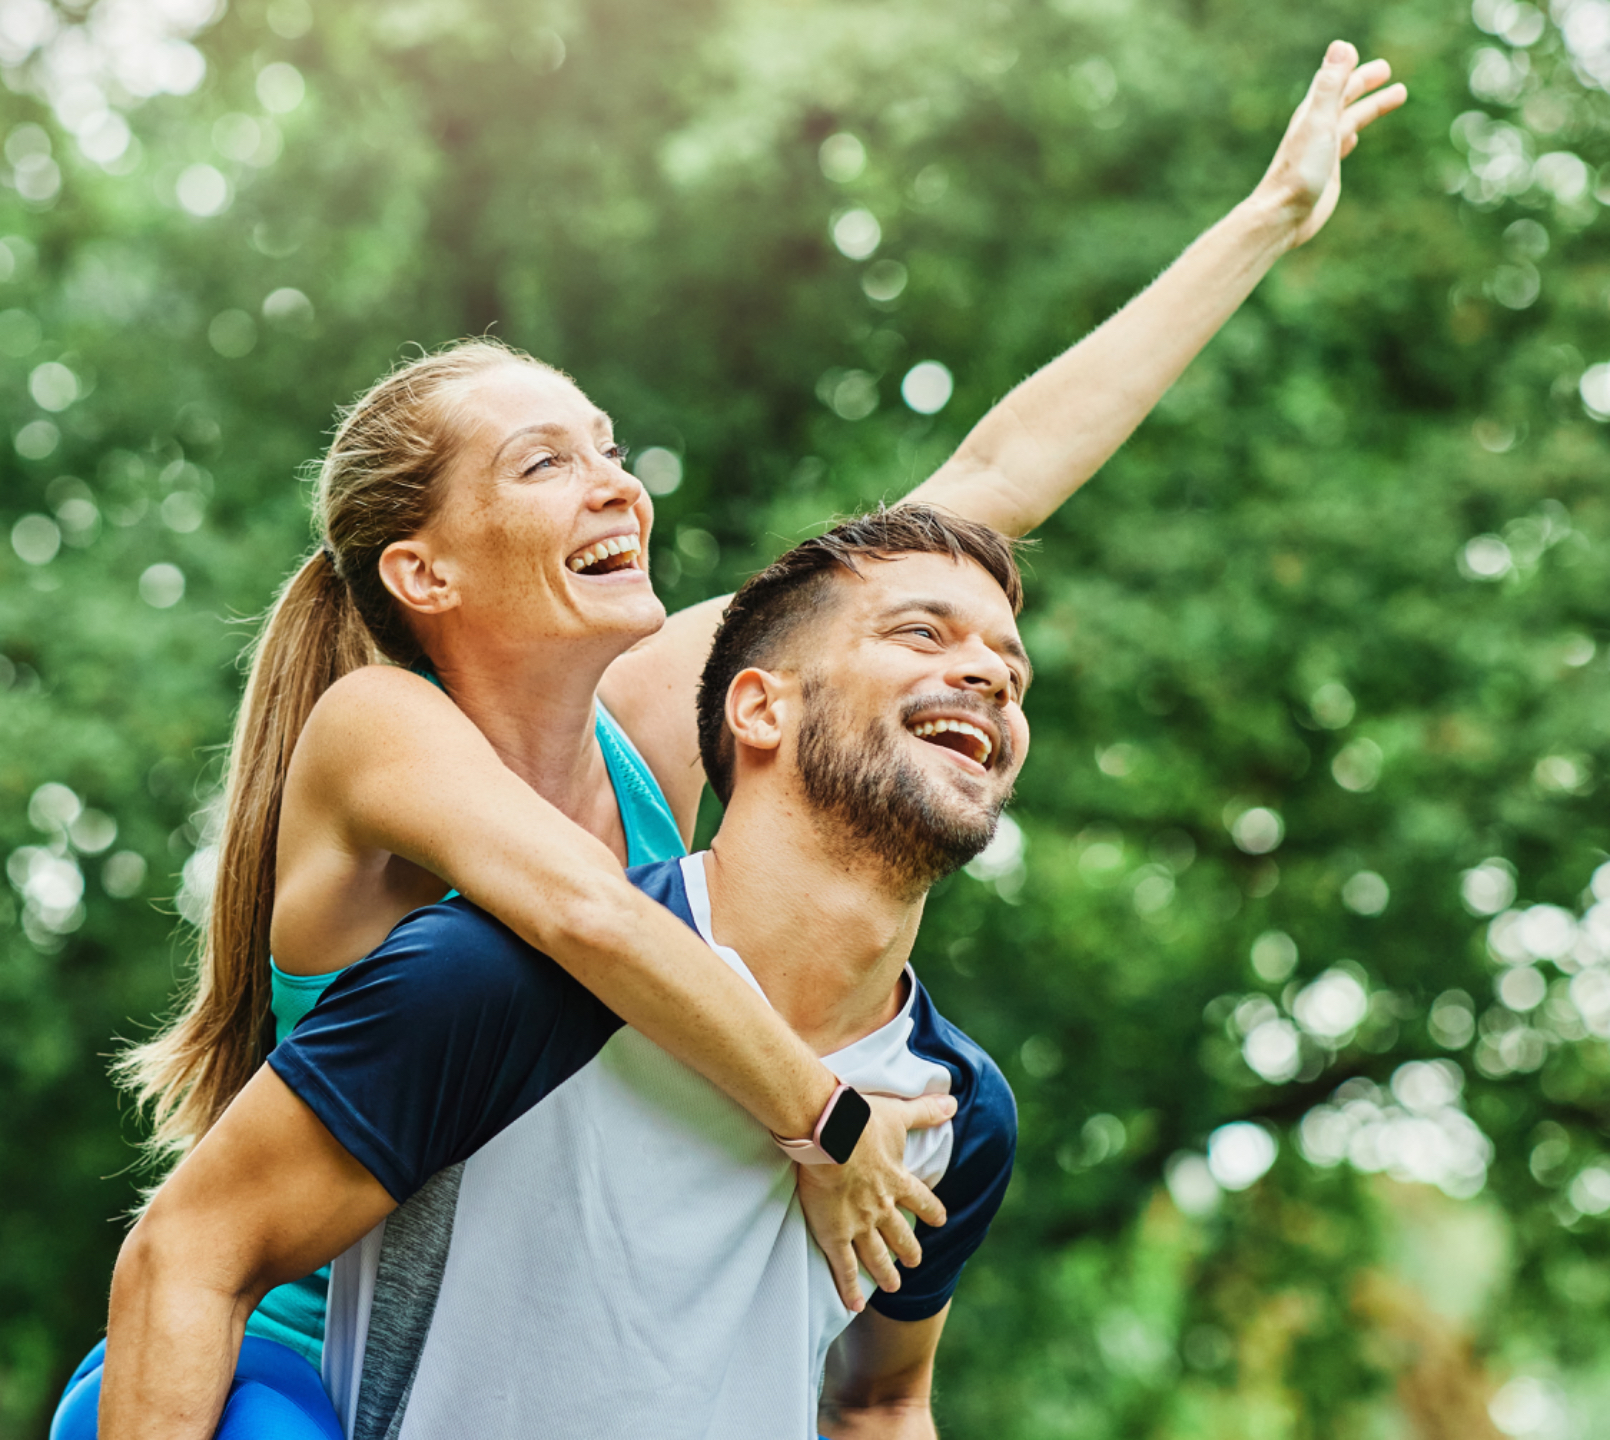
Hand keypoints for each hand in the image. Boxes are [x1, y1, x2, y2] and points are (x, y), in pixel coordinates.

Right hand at [796, 1092, 956, 1312]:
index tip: (939, 1220)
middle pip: (900, 1235)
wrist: (828, 1135)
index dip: (931, 1211)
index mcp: (898, 1180)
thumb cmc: (860, 1120)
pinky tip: (856, 1306)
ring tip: (893, 1285)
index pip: (922, 1200)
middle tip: (914, 1261)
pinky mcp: (835, 1235)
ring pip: (877, 1256)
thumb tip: (954, 1100)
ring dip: (887, 1272)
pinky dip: (851, 1289)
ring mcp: (859, 1225)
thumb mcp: (898, 1113)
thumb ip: (926, 1110)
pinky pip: (845, 1268)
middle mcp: (883, 1208)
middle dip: (909, 1250)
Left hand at [1254, 40, 1407, 249]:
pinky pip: (1341, 146)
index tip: (1361, 55)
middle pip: (1345, 98)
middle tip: (1388, 70)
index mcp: (1314, 113)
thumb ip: (1330, 86)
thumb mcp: (1319, 122)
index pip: (1335, 81)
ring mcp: (1321, 150)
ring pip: (1349, 120)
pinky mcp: (1326, 171)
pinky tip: (1353, 138)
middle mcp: (1316, 129)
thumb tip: (1342, 46)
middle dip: (1365, 83)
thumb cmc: (1300, 171)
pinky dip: (1351, 135)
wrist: (1283, 215)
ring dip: (1368, 107)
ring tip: (1396, 96)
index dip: (1350, 67)